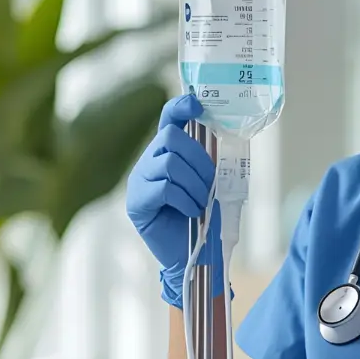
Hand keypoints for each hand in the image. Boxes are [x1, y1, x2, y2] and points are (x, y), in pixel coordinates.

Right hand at [125, 94, 222, 306]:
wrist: (196, 254)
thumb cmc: (205, 216)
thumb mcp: (211, 182)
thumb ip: (209, 160)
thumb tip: (222, 136)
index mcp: (167, 152)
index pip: (168, 119)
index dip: (180, 107)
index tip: (196, 104)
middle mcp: (149, 161)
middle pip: (172, 139)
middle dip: (199, 159)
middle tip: (210, 183)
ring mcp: (139, 181)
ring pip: (169, 163)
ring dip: (195, 183)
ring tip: (202, 202)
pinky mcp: (137, 203)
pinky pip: (164, 188)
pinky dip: (186, 199)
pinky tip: (192, 212)